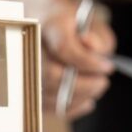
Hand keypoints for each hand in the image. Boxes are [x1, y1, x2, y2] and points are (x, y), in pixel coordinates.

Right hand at [38, 0, 115, 118]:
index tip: (108, 67)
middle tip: (102, 82)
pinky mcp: (27, 87)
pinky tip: (86, 101)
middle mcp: (30, 46)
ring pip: (48, 92)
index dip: (87, 62)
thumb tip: (92, 49)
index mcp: (48, 24)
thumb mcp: (92, 24)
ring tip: (96, 89)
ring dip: (78, 97)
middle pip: (51, 73)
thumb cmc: (73, 27)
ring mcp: (24, 67)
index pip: (63, 47)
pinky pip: (46, 106)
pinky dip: (70, 108)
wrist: (47, 25)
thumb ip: (98, 38)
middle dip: (83, 84)